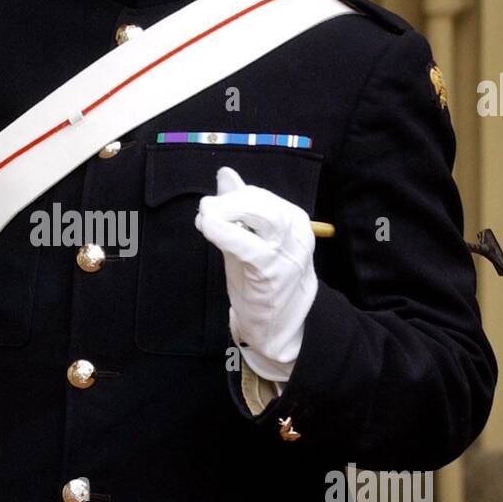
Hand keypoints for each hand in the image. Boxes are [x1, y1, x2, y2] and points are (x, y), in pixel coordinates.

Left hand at [194, 165, 317, 382]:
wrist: (281, 328)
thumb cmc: (264, 282)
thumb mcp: (251, 240)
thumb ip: (239, 208)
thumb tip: (225, 173)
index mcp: (294, 221)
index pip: (261, 196)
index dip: (231, 196)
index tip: (211, 208)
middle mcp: (296, 233)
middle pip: (261, 201)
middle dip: (228, 201)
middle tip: (206, 210)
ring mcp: (287, 253)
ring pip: (260, 216)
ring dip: (225, 212)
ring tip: (205, 219)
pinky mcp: (272, 273)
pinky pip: (248, 245)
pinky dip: (225, 232)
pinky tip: (209, 229)